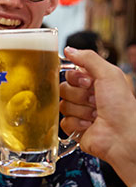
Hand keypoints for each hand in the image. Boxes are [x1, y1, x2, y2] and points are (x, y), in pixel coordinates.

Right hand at [60, 47, 135, 185]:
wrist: (123, 136)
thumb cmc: (123, 107)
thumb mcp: (109, 74)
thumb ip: (88, 59)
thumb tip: (69, 50)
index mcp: (96, 82)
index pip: (71, 74)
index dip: (76, 78)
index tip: (88, 83)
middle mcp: (88, 96)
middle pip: (64, 89)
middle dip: (78, 95)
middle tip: (94, 100)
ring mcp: (81, 112)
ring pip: (63, 105)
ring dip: (79, 110)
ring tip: (95, 114)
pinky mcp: (75, 128)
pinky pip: (63, 121)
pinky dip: (76, 123)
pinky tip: (89, 125)